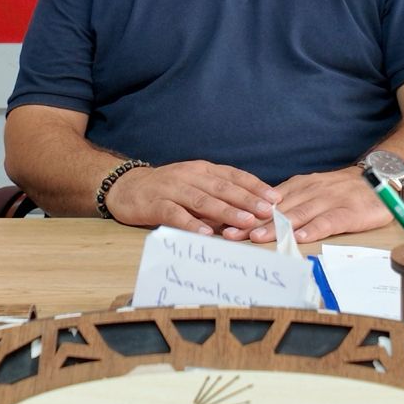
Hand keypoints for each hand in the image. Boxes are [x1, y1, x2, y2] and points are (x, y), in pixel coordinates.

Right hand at [103, 160, 279, 235]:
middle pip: (223, 187)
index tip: (275, 198)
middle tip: (268, 211)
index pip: (234, 176)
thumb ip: (217, 197)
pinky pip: (176, 214)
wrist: (127, 187)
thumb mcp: (195, 186)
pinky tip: (205, 233)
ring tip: (245, 221)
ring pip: (203, 200)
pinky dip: (191, 224)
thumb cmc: (168, 190)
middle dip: (247, 199)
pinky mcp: (156, 204)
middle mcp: (190, 175)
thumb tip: (249, 213)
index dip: (255, 186)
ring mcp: (173, 188)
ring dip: (226, 211)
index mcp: (203, 169)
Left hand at [244, 167, 387, 244]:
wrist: (379, 179)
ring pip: (299, 214)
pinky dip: (314, 229)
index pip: (269, 202)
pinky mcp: (349, 212)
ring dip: (277, 227)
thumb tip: (260, 219)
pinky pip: (329, 221)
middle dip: (254, 222)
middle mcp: (311, 191)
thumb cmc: (342, 191)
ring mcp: (330, 201)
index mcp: (300, 186)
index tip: (227, 225)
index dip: (247, 214)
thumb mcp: (313, 191)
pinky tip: (301, 238)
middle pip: (279, 209)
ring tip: (258, 237)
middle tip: (233, 234)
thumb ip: (291, 203)